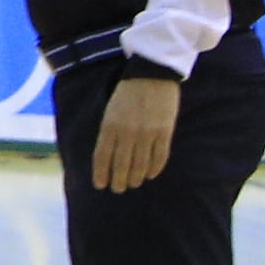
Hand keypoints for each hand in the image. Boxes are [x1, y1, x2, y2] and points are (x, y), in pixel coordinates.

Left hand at [88, 69, 181, 194]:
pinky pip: (159, 157)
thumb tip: (107, 157)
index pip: (102, 156)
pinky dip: (154, 169)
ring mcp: (147, 133)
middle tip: (118, 189)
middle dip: (118, 181)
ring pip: (140, 165)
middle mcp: (127, 132)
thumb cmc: (127, 94)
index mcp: (110, 125)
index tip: (100, 185)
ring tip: (133, 184)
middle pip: (121, 165)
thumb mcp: (110, 111)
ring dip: (135, 178)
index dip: (101, 173)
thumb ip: (109, 132)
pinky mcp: (164, 132)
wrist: (151, 75)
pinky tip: (150, 175)